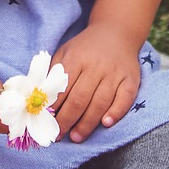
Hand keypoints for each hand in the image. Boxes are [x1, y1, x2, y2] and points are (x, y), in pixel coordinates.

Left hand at [51, 23, 141, 143]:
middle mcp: (96, 66)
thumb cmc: (85, 48)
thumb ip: (53, 73)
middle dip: (67, 120)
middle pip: (80, 98)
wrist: (116, 32)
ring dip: (88, 123)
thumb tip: (37, 97)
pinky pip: (125, 99)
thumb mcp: (65, 52)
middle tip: (59, 136)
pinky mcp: (131, 79)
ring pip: (100, 102)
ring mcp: (115, 73)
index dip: (53, 108)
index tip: (45, 122)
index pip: (62, 88)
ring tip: (77, 137)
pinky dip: (116, 112)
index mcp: (76, 58)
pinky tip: (106, 123)